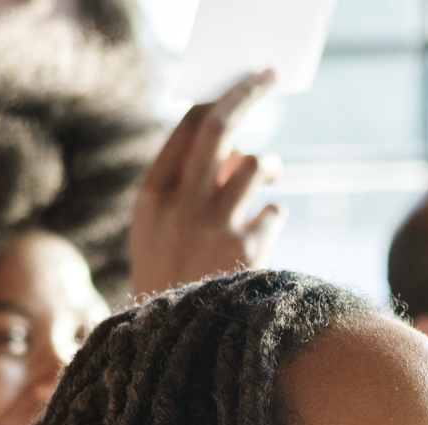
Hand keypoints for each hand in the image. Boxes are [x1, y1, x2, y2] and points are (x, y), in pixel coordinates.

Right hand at [129, 70, 285, 294]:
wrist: (177, 345)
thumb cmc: (173, 280)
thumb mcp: (163, 233)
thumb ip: (191, 189)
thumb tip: (236, 150)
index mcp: (153, 195)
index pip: (187, 126)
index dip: (217, 100)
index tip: (237, 87)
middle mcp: (181, 204)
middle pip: (220, 125)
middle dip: (247, 92)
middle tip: (268, 75)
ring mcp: (213, 225)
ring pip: (255, 163)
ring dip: (267, 165)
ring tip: (267, 176)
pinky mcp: (246, 249)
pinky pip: (273, 211)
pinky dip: (270, 218)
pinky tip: (257, 239)